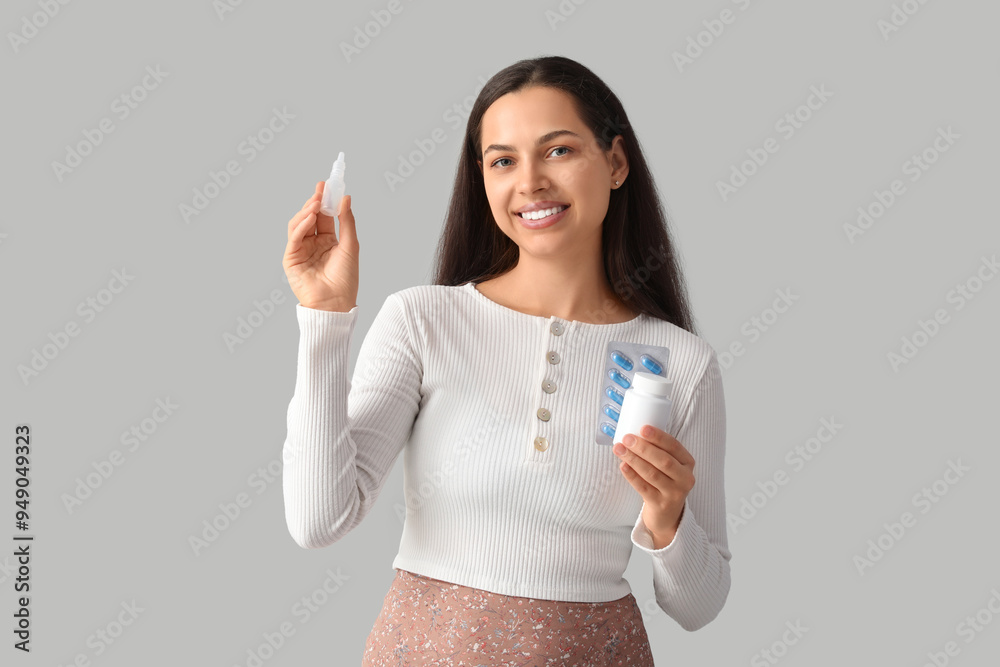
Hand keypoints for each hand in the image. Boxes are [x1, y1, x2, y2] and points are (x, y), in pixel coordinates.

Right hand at [283, 181, 358, 311]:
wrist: (335, 302)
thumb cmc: (345, 279)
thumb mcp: (351, 245)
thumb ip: (347, 222)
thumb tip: (346, 198)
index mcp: (328, 241)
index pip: (324, 216)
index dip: (326, 201)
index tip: (327, 185)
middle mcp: (313, 244)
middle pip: (310, 218)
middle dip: (315, 202)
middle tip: (320, 189)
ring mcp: (301, 251)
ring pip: (299, 225)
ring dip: (306, 211)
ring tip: (316, 202)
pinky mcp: (291, 259)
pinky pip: (294, 238)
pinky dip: (300, 226)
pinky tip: (309, 218)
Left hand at [613, 424, 694, 548]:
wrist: (667, 513)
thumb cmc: (664, 481)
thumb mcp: (669, 466)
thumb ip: (658, 450)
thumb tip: (634, 432)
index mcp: (687, 463)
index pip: (674, 446)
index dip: (658, 437)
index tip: (643, 428)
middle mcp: (684, 478)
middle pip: (663, 460)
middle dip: (643, 448)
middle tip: (627, 438)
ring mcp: (674, 493)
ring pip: (652, 474)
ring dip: (634, 459)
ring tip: (619, 449)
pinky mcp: (660, 504)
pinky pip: (643, 488)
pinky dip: (632, 476)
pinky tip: (623, 466)